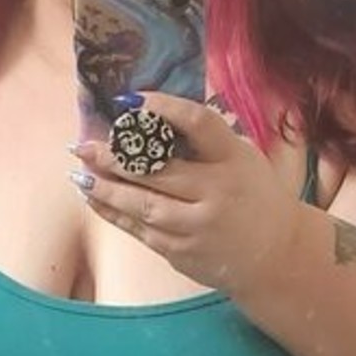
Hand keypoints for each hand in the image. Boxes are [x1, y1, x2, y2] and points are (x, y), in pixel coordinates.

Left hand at [69, 90, 304, 300]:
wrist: (276, 256)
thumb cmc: (254, 197)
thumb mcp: (242, 159)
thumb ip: (205, 142)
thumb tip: (149, 115)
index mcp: (234, 160)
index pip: (199, 123)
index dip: (165, 108)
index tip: (134, 99)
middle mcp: (217, 193)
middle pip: (159, 171)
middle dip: (117, 158)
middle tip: (85, 145)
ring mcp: (197, 227)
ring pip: (143, 205)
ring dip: (106, 188)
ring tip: (79, 171)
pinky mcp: (182, 252)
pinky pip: (140, 230)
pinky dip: (114, 213)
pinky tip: (94, 197)